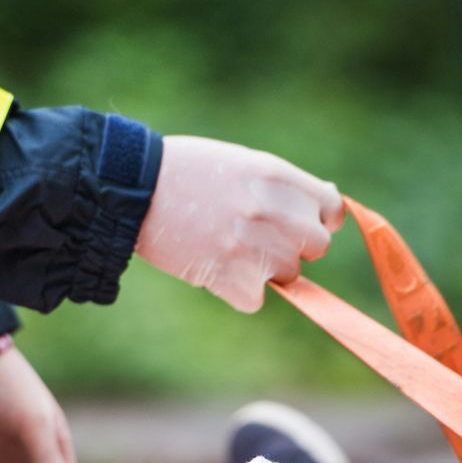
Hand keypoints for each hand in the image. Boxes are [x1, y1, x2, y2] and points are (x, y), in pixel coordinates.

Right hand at [136, 136, 344, 312]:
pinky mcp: (232, 279)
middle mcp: (273, 211)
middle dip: (294, 247)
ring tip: (225, 248)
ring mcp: (255, 247)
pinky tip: (210, 266)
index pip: (331, 209)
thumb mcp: (240, 163)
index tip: (304, 224)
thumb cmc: (182, 171)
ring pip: (288, 275)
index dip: (320, 220)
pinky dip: (236, 291)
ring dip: (264, 270)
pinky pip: (255, 299)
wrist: (130, 187)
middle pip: (317, 247)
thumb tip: (324, 206)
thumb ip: (282, 186)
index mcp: (276, 176)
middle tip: (259, 239)